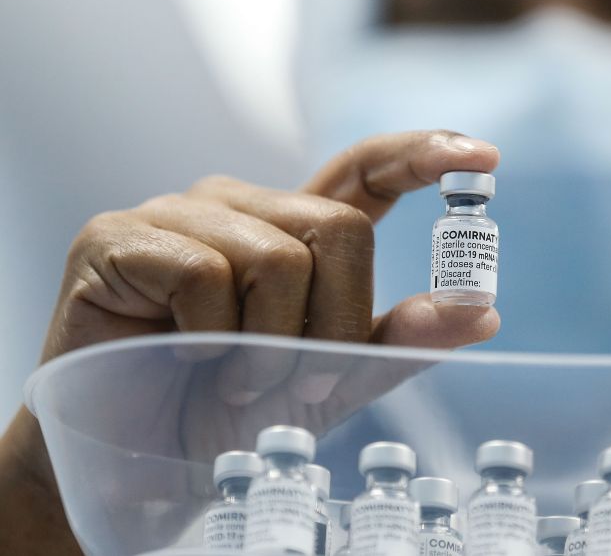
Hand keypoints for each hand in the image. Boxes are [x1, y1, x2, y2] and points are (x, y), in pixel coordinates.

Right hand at [0, 130, 500, 554]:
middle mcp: (239, 205)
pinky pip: (207, 273)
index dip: (422, 155)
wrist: (135, 463)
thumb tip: (483, 312)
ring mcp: (177, 213)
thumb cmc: (229, 412)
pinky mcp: (118, 235)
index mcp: (292, 229)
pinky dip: (214, 336)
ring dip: (272, 345)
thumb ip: (398, 341)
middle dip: (337, 321)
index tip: (483, 159)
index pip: (364, 170)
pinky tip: (186, 354)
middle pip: (340, 228)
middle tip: (302, 379)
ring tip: (237, 379)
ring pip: (278, 255)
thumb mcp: (332, 381)